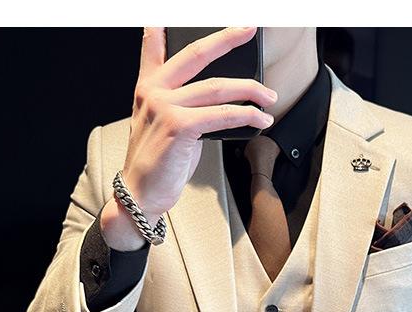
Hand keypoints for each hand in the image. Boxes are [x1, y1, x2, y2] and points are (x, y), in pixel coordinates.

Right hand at [101, 26, 277, 248]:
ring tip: (270, 97)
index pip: (154, 47)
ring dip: (250, 91)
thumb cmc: (159, 163)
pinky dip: (245, 116)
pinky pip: (221, 114)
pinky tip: (261, 119)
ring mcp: (164, 107)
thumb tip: (220, 100)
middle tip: (249, 27)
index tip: (173, 12)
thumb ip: (184, 104)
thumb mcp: (165, 126)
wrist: (141, 194)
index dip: (163, 26)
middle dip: (227, 38)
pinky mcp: (178, 126)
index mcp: (148, 87)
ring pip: (217, 88)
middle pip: (196, 55)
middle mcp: (154, 91)